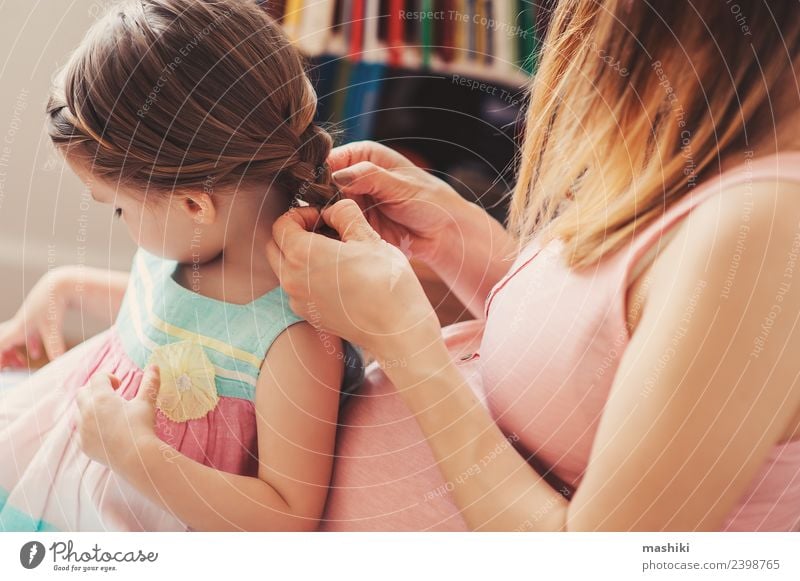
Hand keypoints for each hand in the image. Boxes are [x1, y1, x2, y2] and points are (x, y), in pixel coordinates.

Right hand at [0, 266, 76, 366]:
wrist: (59, 284)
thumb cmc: (53, 304)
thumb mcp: (53, 327)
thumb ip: (54, 345)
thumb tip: (58, 361)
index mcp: (18, 328)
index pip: (0, 345)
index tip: (3, 369)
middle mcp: (19, 324)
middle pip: (2, 340)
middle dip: (3, 354)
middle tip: (9, 366)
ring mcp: (27, 320)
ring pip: (13, 337)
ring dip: (13, 351)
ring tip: (21, 363)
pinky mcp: (37, 318)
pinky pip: (27, 333)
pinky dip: (28, 344)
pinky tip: (36, 354)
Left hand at [76, 365, 160, 472]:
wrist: (136, 457)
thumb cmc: (141, 427)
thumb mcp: (147, 403)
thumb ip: (150, 383)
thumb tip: (155, 365)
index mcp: (101, 398)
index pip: (98, 378)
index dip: (108, 377)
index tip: (119, 385)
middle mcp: (87, 411)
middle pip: (82, 392)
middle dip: (94, 391)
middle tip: (111, 397)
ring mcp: (83, 429)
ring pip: (79, 412)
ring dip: (90, 410)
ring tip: (109, 416)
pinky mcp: (83, 444)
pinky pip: (82, 432)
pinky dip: (91, 429)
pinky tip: (106, 433)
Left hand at [266, 200, 441, 361]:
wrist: (398, 330)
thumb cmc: (387, 282)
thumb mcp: (369, 237)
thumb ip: (345, 214)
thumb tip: (334, 209)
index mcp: (302, 255)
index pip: (282, 224)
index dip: (301, 213)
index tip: (324, 216)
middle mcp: (292, 280)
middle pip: (275, 246)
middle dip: (294, 233)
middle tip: (324, 230)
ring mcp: (299, 301)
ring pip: (285, 269)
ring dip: (300, 256)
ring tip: (334, 253)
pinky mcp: (310, 316)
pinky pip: (298, 289)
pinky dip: (308, 277)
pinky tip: (338, 276)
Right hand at [328, 141, 467, 265]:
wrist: (442, 233)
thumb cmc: (429, 200)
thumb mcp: (400, 185)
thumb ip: (368, 177)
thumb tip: (337, 175)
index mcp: (362, 156)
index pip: (329, 160)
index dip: (318, 174)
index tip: (315, 189)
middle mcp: (352, 178)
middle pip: (320, 186)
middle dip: (317, 199)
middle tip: (320, 212)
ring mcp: (350, 203)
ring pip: (322, 209)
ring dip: (321, 218)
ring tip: (325, 227)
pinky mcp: (352, 225)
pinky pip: (333, 228)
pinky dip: (330, 234)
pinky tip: (330, 238)